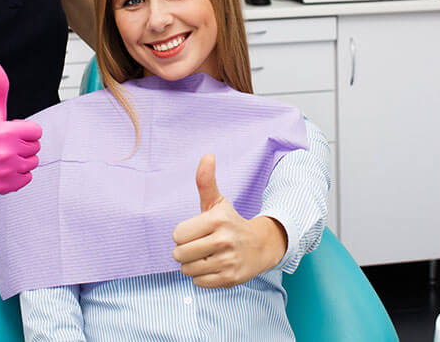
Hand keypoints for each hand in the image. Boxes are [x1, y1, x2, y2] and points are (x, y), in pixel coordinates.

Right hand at [0, 59, 41, 193]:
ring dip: (22, 159)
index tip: (12, 131)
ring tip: (5, 155)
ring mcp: (4, 171)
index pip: (37, 131)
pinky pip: (27, 179)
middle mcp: (5, 152)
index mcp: (5, 132)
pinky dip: (19, 175)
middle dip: (24, 144)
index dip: (26, 130)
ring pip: (32, 163)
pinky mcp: (4, 186)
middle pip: (35, 148)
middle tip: (6, 144)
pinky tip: (4, 168)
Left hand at [171, 154, 287, 287]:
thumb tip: (207, 155)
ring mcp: (228, 261)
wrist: (261, 246)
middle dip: (185, 251)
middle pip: (180, 254)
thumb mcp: (218, 202)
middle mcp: (224, 240)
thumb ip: (206, 181)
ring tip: (206, 257)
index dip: (183, 234)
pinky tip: (214, 267)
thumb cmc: (231, 222)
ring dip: (192, 265)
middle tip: (199, 246)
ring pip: (188, 270)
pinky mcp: (231, 278)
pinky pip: (199, 282)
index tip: (196, 232)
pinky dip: (202, 277)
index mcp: (217, 219)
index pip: (177, 234)